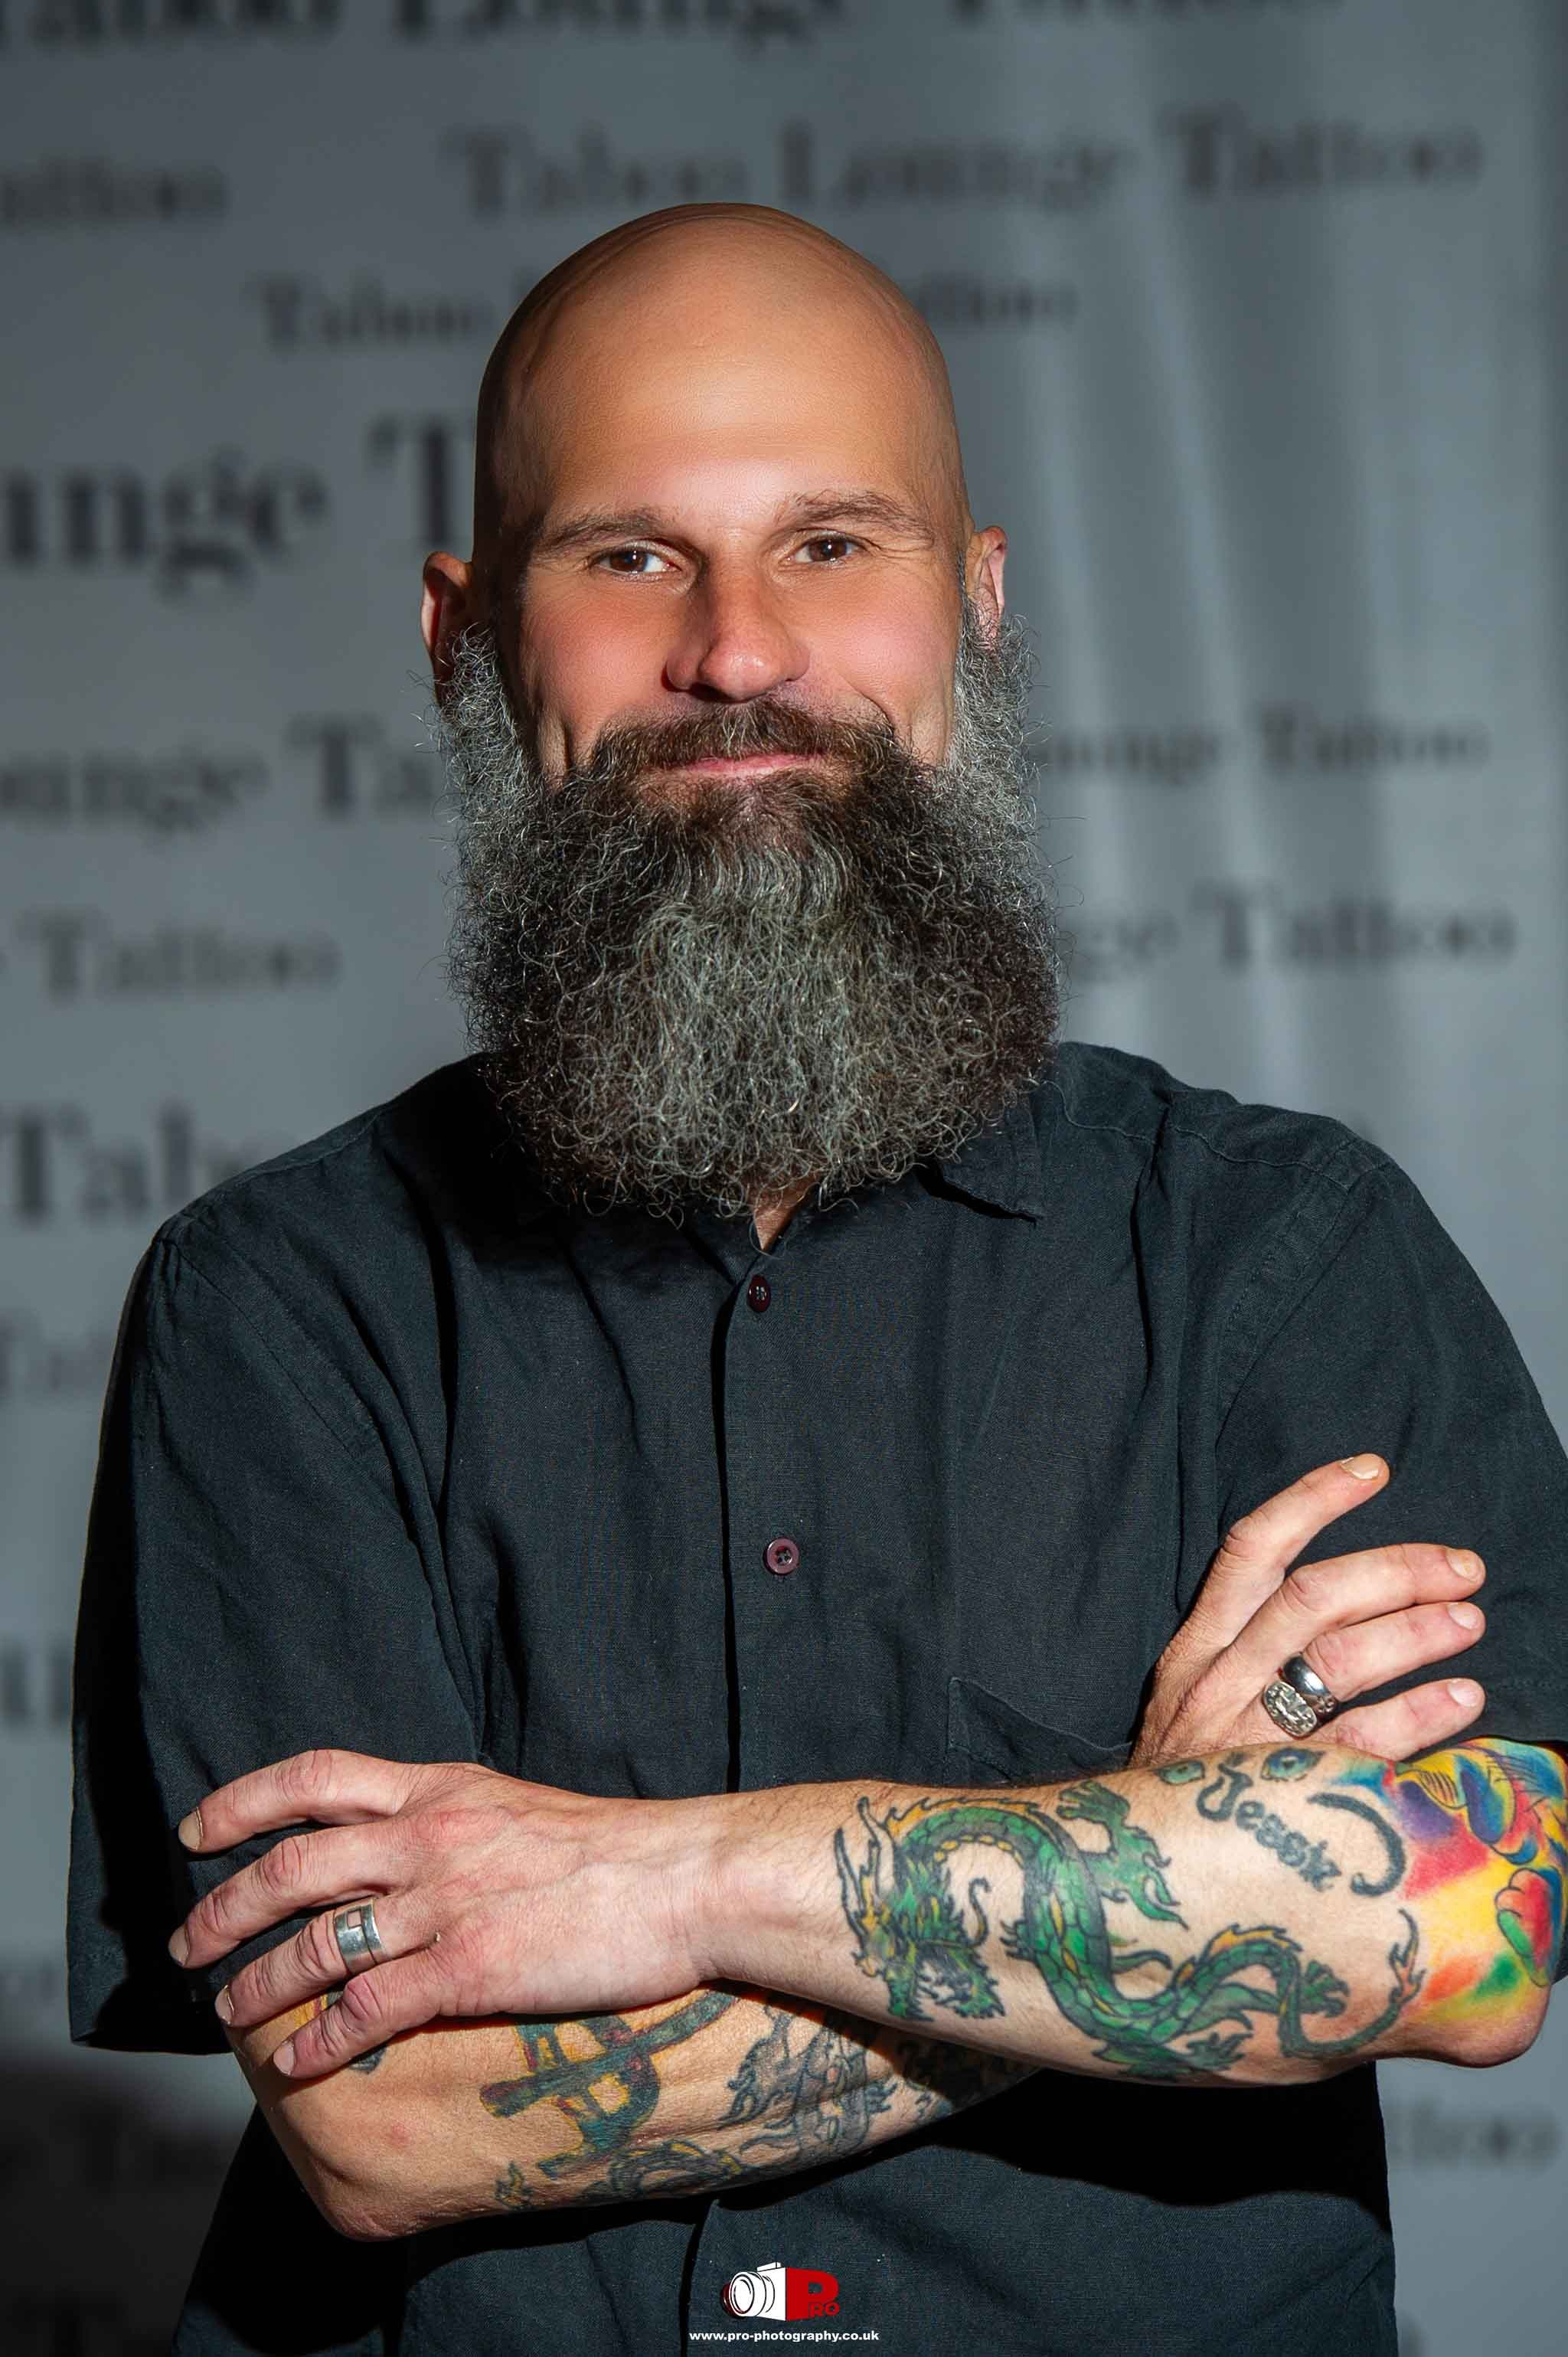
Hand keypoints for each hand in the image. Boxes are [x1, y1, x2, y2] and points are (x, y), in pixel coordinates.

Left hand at [167, 1751, 726, 2079]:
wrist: (688, 1876)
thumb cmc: (616, 1851)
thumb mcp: (516, 1807)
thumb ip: (454, 1821)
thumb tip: (405, 1846)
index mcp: (440, 1788)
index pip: (316, 1776)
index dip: (244, 1801)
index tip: (197, 1832)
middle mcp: (428, 1836)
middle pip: (294, 1866)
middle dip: (226, 1907)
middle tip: (188, 1942)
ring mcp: (446, 1901)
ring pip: (316, 1943)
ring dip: (258, 1984)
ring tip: (227, 2014)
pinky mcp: (470, 1966)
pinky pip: (369, 2008)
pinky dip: (321, 2039)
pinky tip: (299, 2062)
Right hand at [1131, 1454, 1486, 1766]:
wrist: (1125, 1873)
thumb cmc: (1179, 1786)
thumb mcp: (1191, 1704)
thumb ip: (1246, 1655)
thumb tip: (1340, 1608)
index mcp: (1196, 1649)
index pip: (1251, 1549)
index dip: (1313, 1501)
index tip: (1373, 1471)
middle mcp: (1217, 1679)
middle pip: (1312, 1597)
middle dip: (1395, 1570)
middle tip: (1461, 1566)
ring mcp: (1244, 1735)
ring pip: (1337, 1659)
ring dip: (1415, 1631)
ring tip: (1469, 1621)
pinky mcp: (1277, 1792)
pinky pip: (1359, 1741)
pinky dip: (1418, 1714)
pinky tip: (1463, 1699)